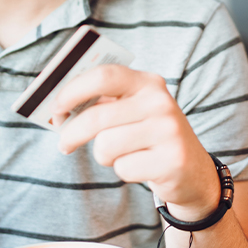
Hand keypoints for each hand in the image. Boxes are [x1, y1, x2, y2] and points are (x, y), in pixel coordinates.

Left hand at [49, 64, 218, 219]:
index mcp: (147, 82)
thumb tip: (56, 107)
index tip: (55, 107)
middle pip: (96, 117)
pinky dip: (123, 171)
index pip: (103, 76)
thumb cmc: (147, 136)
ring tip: (121, 154)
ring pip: (105, 145)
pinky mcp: (172, 161)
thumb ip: (101, 103)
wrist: (192, 171)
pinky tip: (141, 166)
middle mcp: (160, 102)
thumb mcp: (131, 111)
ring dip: (104, 155)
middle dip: (72, 133)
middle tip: (64, 143)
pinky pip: (122, 168)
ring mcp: (169, 131)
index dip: (72, 91)